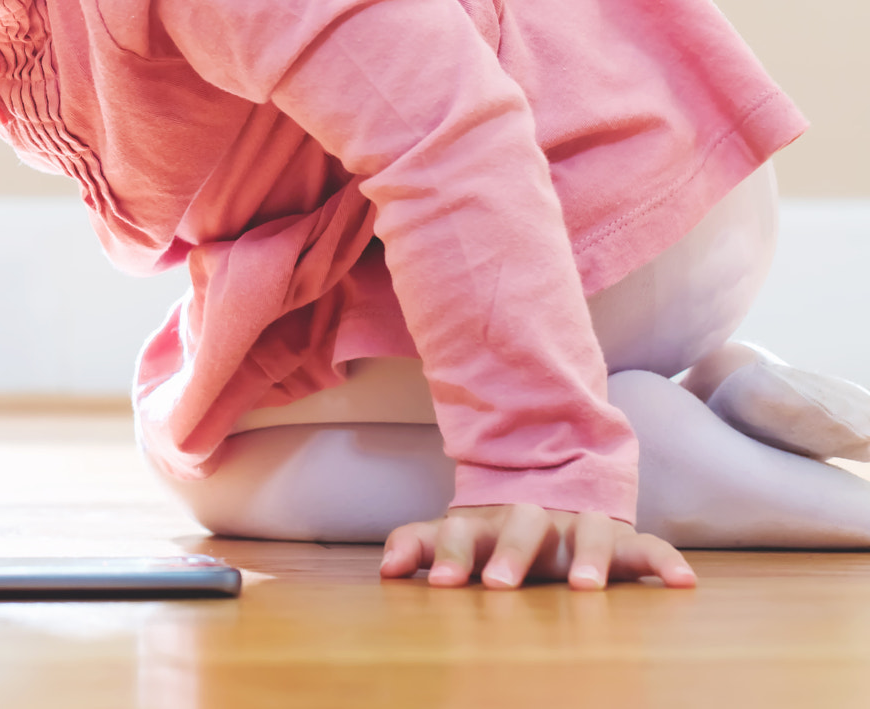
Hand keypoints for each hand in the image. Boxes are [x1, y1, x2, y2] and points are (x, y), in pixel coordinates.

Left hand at [380, 504, 696, 589]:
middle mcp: (537, 519)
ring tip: (587, 587)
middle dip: (510, 554)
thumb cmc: (495, 531)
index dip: (450, 556)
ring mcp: (580, 526)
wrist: (551, 482)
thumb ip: (419, 547)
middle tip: (497, 586)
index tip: (438, 585)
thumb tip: (386, 569)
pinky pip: (647, 545)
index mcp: (489, 522)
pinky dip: (665, 560)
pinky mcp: (621, 539)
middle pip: (523, 527)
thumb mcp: (455, 538)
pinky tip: (684, 581)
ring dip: (589, 557)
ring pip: (589, 534)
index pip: (462, 533)